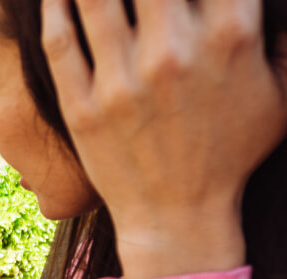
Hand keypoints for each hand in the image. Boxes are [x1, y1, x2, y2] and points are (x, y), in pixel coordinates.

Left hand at [42, 0, 286, 278]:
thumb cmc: (231, 153)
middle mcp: (175, 52)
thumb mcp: (280, 94)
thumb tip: (262, 3)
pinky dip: (55, 7)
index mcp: (231, 39)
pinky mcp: (84, 106)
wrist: (178, 216)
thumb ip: (278, 37)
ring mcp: (124, 80)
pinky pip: (60, 40)